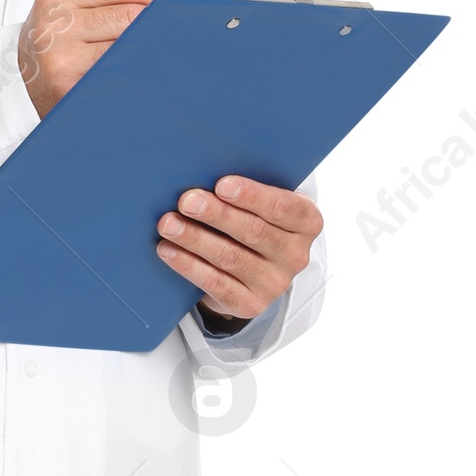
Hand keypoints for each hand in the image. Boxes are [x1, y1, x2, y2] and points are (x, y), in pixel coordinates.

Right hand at [17, 0, 190, 120]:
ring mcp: (62, 57)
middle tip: (185, 26)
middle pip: (129, 15)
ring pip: (127, 45)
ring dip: (156, 47)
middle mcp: (57, 24)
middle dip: (164, 20)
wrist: (15, 86)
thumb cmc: (50, 46)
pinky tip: (151, 69)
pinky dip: (139, 70)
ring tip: (172, 47)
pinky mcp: (70, 86)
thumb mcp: (67, 11)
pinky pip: (117, 74)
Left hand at [155, 176, 322, 319]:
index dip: (252, 196)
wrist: (252, 272)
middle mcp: (295, 255)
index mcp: (307, 222)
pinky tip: (169, 250)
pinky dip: (189, 265)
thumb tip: (203, 171)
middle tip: (187, 201)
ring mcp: (275, 283)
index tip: (222, 185)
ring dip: (195, 238)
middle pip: (253, 231)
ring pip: (230, 257)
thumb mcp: (261, 204)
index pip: (282, 207)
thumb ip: (245, 191)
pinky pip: (216, 284)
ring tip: (169, 224)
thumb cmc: (254, 221)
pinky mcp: (251, 304)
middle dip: (217, 214)